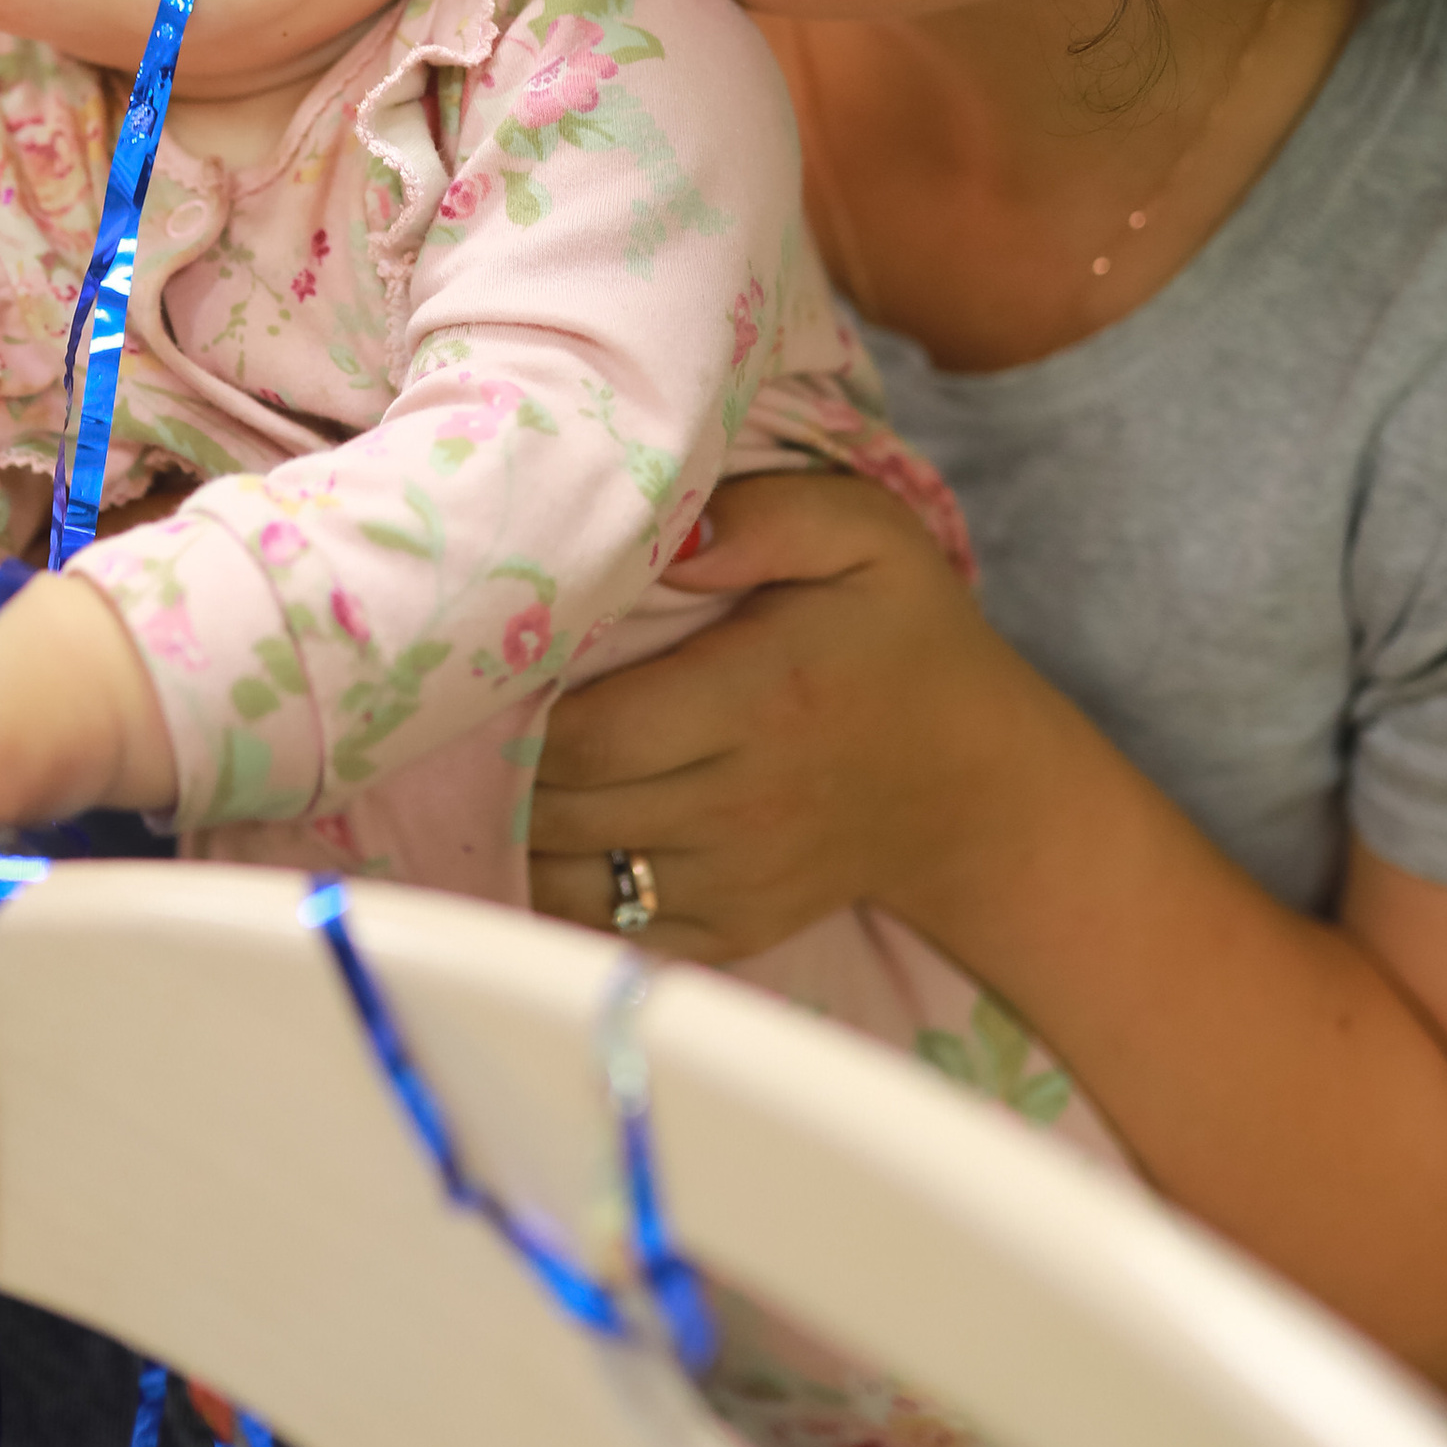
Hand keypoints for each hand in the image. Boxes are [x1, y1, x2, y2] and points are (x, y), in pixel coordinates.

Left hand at [528, 472, 1037, 962]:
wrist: (979, 789)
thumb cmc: (906, 640)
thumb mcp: (866, 535)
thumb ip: (770, 514)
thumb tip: (675, 532)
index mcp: (759, 700)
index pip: (587, 732)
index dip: (512, 707)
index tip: (487, 665)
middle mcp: (740, 805)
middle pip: (559, 809)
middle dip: (496, 767)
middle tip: (467, 714)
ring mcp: (732, 881)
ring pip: (566, 878)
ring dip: (512, 832)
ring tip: (490, 772)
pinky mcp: (729, 931)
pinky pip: (605, 930)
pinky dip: (554, 892)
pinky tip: (537, 836)